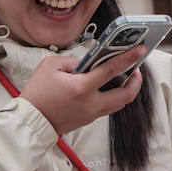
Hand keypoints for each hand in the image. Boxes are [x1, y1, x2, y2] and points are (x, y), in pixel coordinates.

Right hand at [21, 47, 145, 134]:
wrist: (31, 121)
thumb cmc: (37, 93)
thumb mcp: (50, 66)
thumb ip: (72, 61)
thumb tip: (86, 64)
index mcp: (81, 88)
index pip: (112, 70)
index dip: (129, 58)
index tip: (141, 49)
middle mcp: (90, 104)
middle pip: (125, 95)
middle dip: (136, 82)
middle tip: (136, 69)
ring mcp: (91, 114)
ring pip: (118, 104)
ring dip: (126, 91)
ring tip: (126, 77)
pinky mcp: (87, 119)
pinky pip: (107, 108)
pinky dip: (113, 97)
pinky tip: (109, 87)